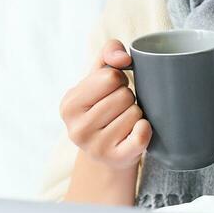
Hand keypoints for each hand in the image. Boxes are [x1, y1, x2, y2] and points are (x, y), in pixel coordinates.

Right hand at [58, 39, 152, 170]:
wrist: (106, 153)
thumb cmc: (103, 107)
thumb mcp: (98, 77)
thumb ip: (108, 53)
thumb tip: (123, 59)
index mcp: (69, 104)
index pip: (110, 77)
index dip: (118, 79)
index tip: (112, 91)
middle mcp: (77, 129)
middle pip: (124, 96)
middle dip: (127, 98)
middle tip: (118, 109)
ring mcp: (95, 147)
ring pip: (135, 114)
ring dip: (135, 114)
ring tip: (123, 122)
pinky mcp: (116, 159)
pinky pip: (142, 135)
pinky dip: (145, 129)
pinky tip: (135, 132)